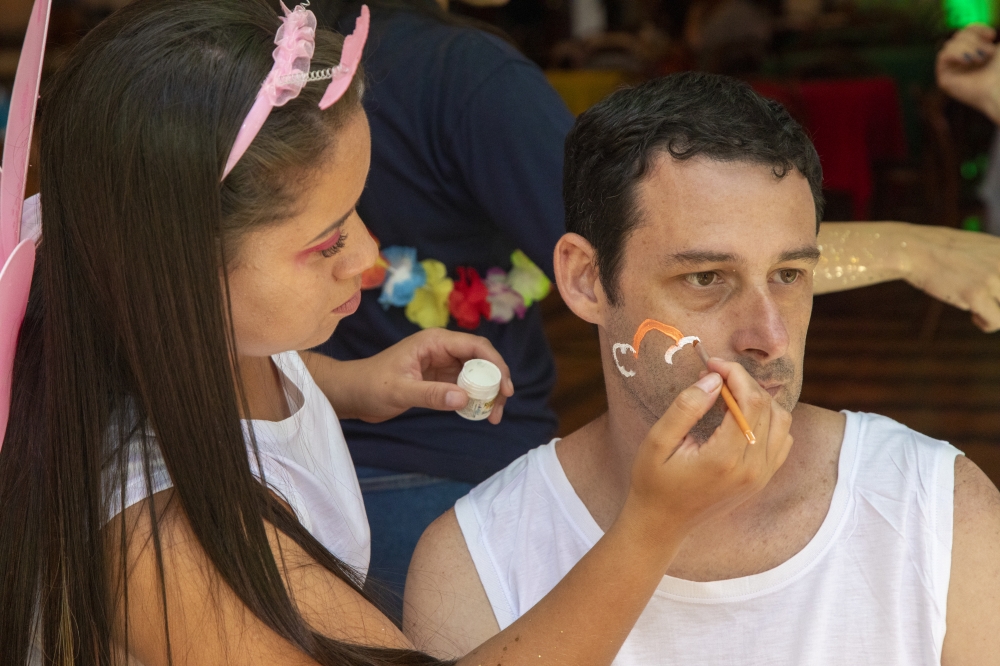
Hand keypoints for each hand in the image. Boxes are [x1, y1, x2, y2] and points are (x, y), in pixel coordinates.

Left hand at [316, 329, 513, 423]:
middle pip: (481, 360)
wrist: (352, 394)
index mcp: (434, 341)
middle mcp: (442, 349)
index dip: (496, 365)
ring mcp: (442, 364)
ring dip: (487, 393)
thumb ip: (431, 395)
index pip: (476, 346)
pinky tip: (478, 414)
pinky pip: (465, 386)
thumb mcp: (400, 392)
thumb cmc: (370, 386)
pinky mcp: (439, 379)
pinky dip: (474, 399)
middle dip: (496, 381)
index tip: (505, 388)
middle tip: (501, 407)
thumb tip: (464, 399)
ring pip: (476, 374)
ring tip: (493, 416)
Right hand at [622, 359, 792, 541]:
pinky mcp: (762, 480)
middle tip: (715, 374)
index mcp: (725, 458)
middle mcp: (752, 469)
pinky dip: (767, 420)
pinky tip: (740, 417)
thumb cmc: (653, 481)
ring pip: (781, 420)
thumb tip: (714, 379)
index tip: (712, 363)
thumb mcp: (658, 441)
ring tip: (728, 395)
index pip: (749, 401)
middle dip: (743, 381)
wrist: (662, 523)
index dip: (734, 373)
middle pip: (767, 406)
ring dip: (758, 399)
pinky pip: (781, 439)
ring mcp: (761, 476)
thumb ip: (686, 407)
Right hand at [902, 225, 999, 331]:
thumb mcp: (979, 247)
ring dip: (996, 314)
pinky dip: (987, 324)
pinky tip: (974, 316)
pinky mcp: (976, 293)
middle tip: (989, 305)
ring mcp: (992, 277)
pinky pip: (997, 322)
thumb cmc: (941, 251)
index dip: (999, 292)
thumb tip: (999, 285)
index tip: (992, 296)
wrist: (913, 250)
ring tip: (981, 311)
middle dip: (998, 302)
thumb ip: (997, 260)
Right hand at [936, 24, 999, 121]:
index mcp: (974, 53)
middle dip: (974, 40)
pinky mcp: (944, 79)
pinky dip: (956, 53)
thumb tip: (989, 32)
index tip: (992, 36)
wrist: (999, 89)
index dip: (977, 29)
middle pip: (957, 36)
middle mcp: (961, 61)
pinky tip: (968, 61)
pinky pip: (942, 55)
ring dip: (967, 47)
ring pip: (949, 44)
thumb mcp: (998, 48)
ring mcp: (952, 70)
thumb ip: (989, 36)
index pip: (966, 32)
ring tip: (980, 59)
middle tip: (988, 53)